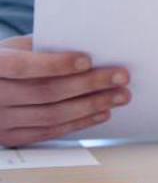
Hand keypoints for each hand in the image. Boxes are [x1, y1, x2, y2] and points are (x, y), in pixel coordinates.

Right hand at [0, 36, 129, 145]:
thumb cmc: (2, 62)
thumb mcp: (12, 49)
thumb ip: (41, 47)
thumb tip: (85, 44)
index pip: (23, 67)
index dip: (56, 64)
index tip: (87, 60)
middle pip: (45, 93)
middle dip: (89, 84)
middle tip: (121, 77)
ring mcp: (0, 121)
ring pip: (51, 116)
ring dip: (91, 106)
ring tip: (120, 95)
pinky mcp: (11, 138)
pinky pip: (50, 132)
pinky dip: (79, 123)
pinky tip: (102, 112)